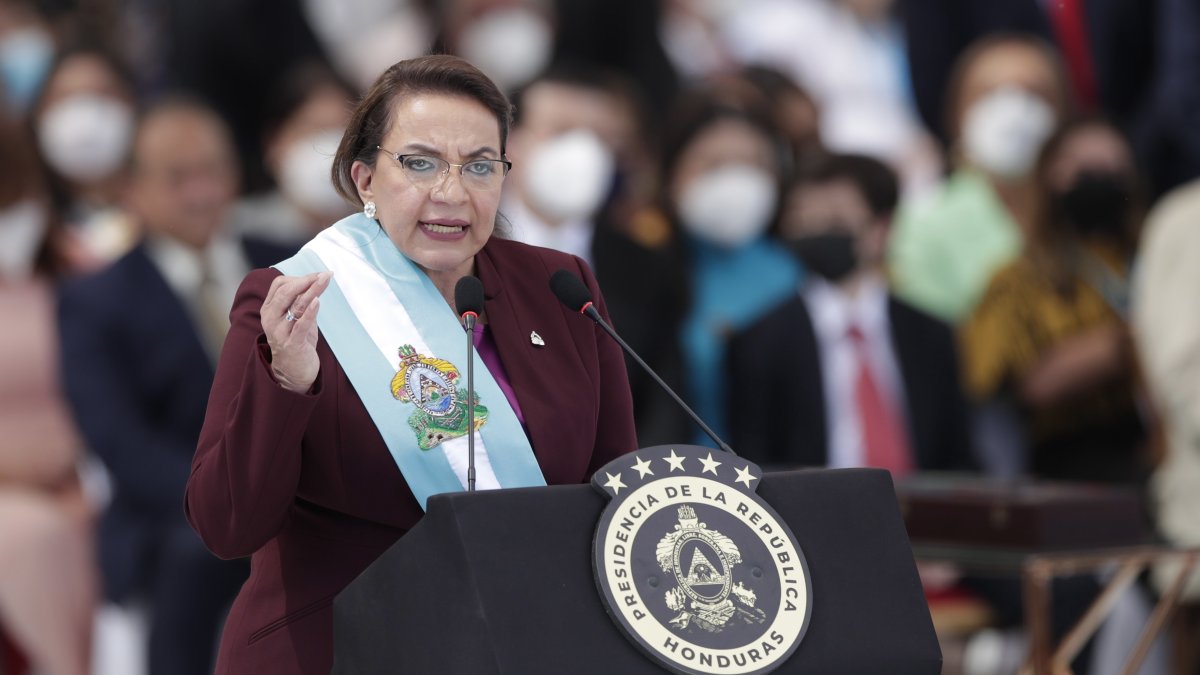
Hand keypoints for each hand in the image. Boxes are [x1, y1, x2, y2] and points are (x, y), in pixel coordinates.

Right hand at [262, 271, 332, 392]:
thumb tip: (316, 281)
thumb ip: (301, 301)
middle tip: (325, 274)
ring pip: (295, 305)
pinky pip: (300, 325)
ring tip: (324, 280)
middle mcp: (271, 318)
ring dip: (312, 290)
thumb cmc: (297, 340)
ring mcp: (279, 332)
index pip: (280, 285)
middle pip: (286, 292)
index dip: (299, 277)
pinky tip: (317, 301)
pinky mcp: (291, 344)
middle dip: (306, 280)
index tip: (318, 274)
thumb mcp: (297, 317)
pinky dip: (310, 312)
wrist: (293, 371)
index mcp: (269, 309)